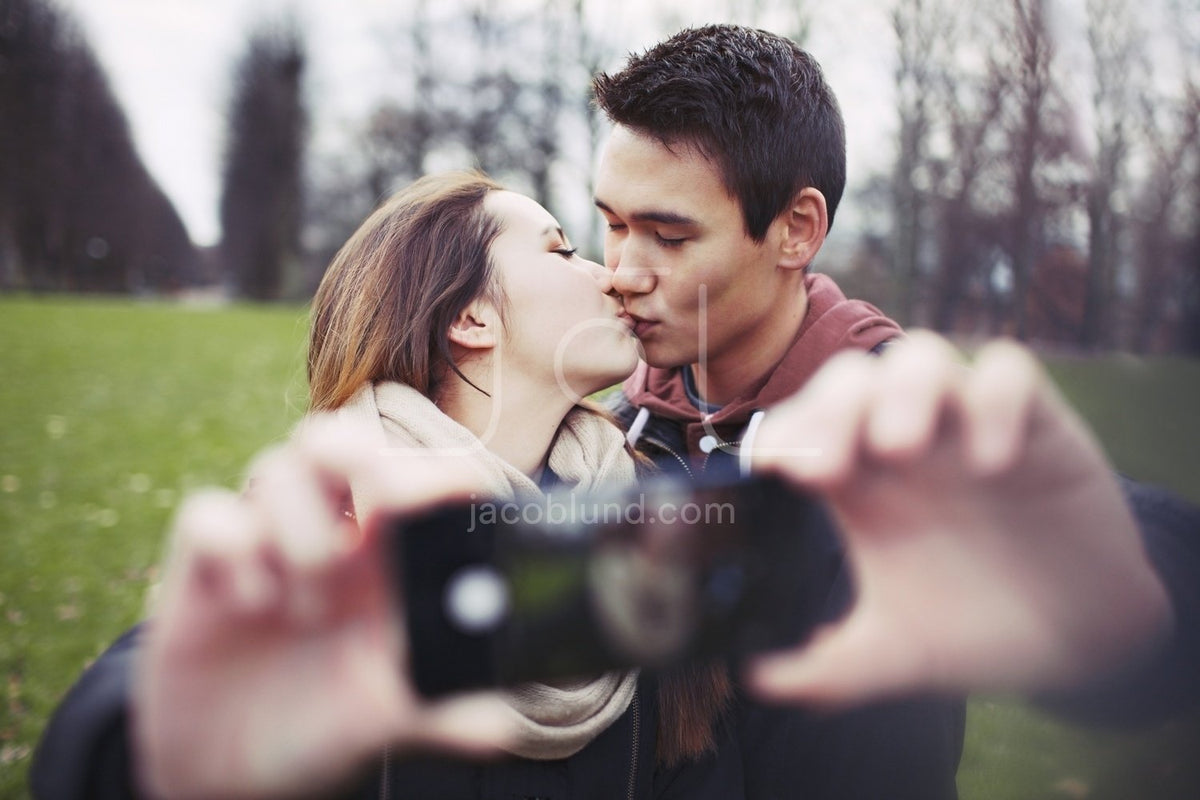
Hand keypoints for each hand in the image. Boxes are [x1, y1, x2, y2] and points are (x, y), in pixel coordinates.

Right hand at [133, 418, 513, 798]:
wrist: (233, 775)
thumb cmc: (325, 727)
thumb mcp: (387, 723)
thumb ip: (443, 716)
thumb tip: (501, 728)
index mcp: (386, 558)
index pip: (416, 480)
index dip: (439, 473)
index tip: (459, 496)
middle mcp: (327, 538)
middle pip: (338, 441)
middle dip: (355, 450)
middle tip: (379, 496)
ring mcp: (262, 546)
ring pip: (275, 467)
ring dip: (300, 531)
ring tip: (308, 610)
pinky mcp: (201, 569)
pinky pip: (206, 514)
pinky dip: (231, 546)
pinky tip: (250, 603)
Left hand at [747, 332, 1172, 706]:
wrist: (1076, 640)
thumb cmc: (971, 627)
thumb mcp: (894, 654)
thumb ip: (830, 670)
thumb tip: (760, 683)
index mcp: (855, 482)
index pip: (800, 426)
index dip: (780, 434)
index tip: (767, 472)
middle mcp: (901, 443)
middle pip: (849, 381)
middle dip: (828, 411)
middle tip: (821, 470)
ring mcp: (964, 426)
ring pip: (921, 357)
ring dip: (901, 391)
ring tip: (897, 449)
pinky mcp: (1036, 426)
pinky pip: (1012, 373)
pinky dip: (996, 399)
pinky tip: (991, 461)